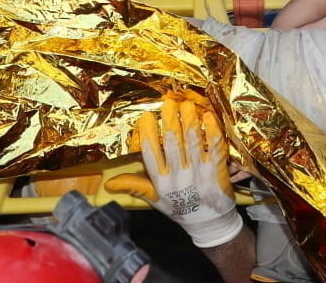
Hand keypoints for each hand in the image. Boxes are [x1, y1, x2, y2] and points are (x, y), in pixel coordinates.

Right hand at [104, 90, 241, 247]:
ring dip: (189, 121)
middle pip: (172, 144)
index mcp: (161, 183)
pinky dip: (211, 133)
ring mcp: (199, 175)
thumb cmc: (181, 209)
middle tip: (169, 102)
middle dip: (170, 121)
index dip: (147, 134)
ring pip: (192, 143)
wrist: (210, 224)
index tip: (147, 117)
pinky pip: (213, 149)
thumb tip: (108, 183)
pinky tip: (208, 118)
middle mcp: (178, 178)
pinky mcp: (217, 173)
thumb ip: (135, 186)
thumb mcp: (155, 200)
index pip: (150, 155)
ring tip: (187, 105)